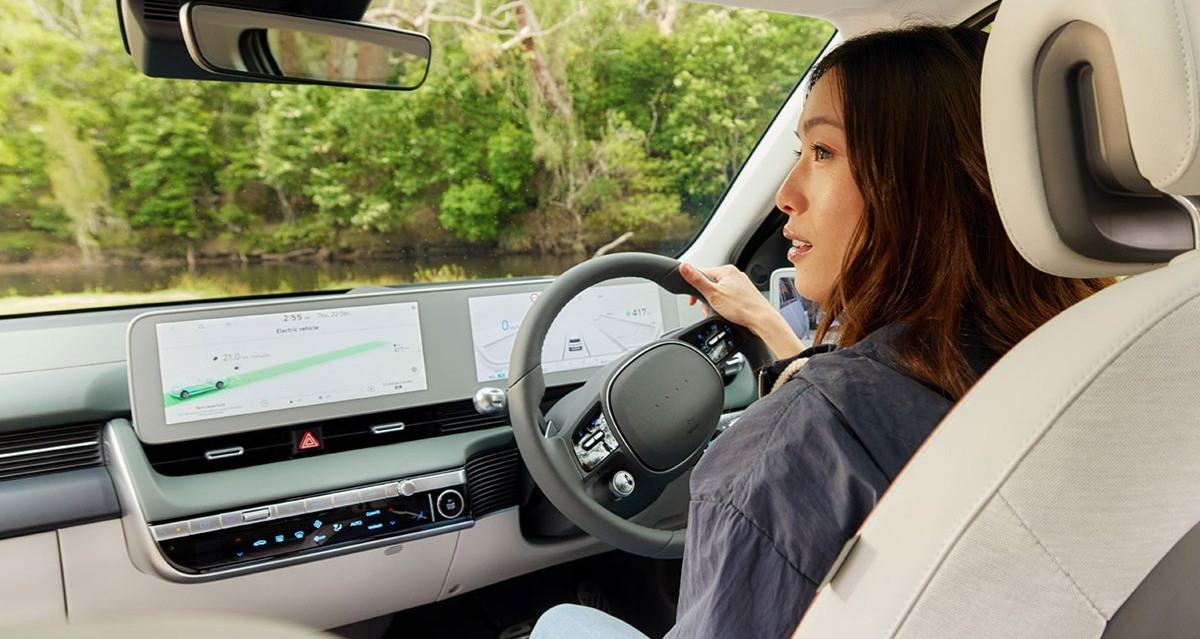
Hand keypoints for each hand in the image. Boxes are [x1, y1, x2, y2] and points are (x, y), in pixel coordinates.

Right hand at [679, 263, 804, 358]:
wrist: (762, 320)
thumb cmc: (742, 308)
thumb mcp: (713, 294)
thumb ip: (697, 280)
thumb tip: (684, 267)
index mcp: (727, 270)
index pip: (702, 273)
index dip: (695, 288)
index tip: (692, 301)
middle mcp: (735, 275)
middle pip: (711, 283)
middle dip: (706, 297)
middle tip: (707, 308)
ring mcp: (742, 285)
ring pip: (720, 291)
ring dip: (715, 303)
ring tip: (719, 312)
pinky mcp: (746, 294)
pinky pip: (729, 297)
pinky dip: (725, 305)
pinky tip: (727, 313)